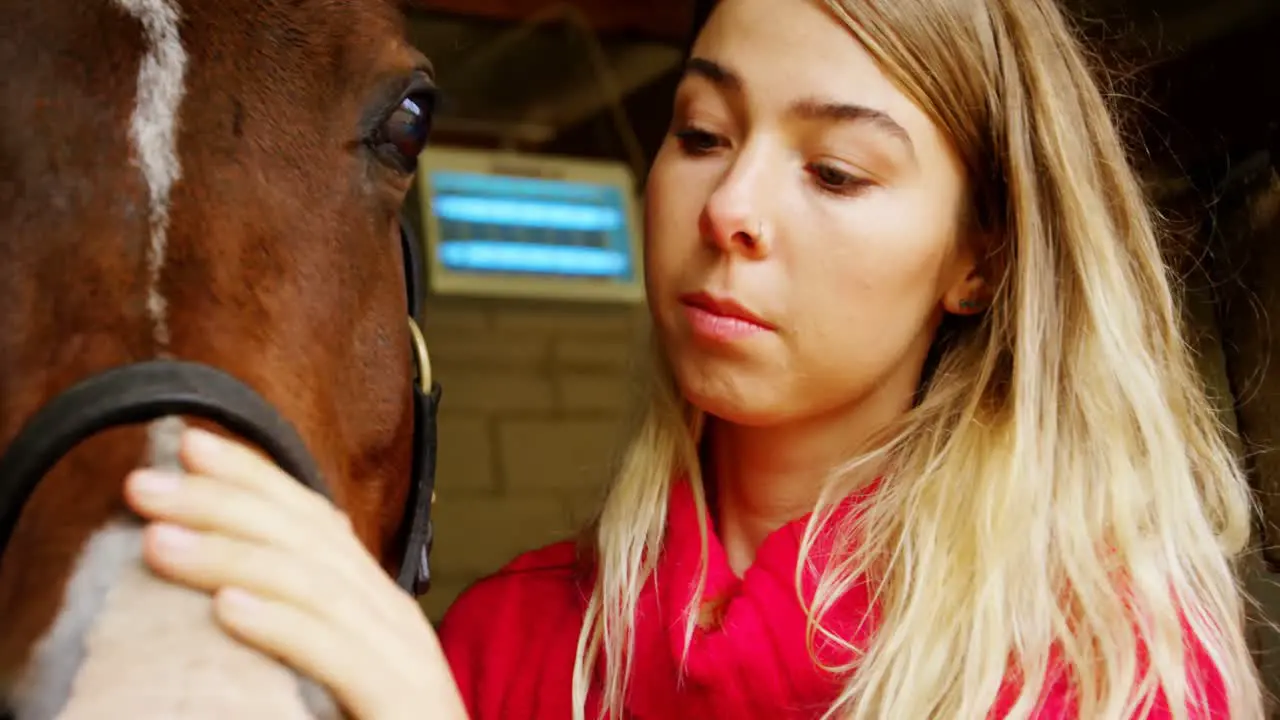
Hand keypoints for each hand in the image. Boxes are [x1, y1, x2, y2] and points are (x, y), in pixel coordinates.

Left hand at [123, 427, 468, 719]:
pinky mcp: (401, 704)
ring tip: (161, 542)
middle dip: (223, 501)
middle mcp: (391, 616)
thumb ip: (304, 626)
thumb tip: (226, 589)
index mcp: (374, 602)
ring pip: (312, 586)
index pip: (313, 518)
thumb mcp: (340, 667)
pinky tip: (228, 611)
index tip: (189, 443)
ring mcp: (403, 657)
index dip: (254, 473)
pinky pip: (336, 657)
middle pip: (307, 538)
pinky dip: (281, 627)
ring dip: (230, 557)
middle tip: (143, 483)